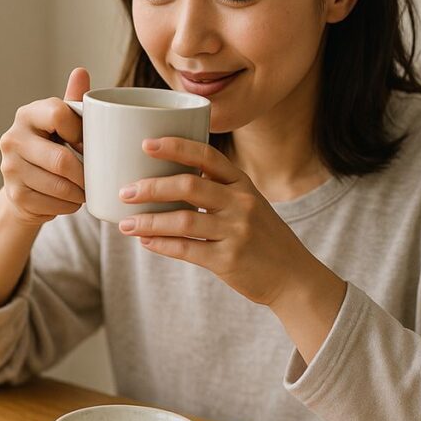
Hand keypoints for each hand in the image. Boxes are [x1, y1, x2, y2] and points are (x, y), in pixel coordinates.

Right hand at [0, 68, 89, 226]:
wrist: (25, 185)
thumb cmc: (52, 147)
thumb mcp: (62, 124)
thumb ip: (74, 101)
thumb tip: (81, 72)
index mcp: (27, 114)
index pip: (59, 115)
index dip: (81, 132)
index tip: (88, 143)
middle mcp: (12, 139)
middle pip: (62, 160)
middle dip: (86, 173)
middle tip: (98, 176)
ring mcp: (9, 168)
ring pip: (60, 186)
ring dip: (81, 192)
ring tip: (88, 189)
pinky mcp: (14, 195)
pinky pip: (54, 205)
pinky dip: (70, 205)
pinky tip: (72, 199)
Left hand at [117, 136, 325, 306]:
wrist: (294, 277)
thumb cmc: (262, 238)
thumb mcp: (249, 204)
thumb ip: (217, 191)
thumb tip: (165, 183)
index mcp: (243, 183)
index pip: (207, 155)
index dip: (175, 146)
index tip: (146, 144)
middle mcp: (242, 203)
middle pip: (189, 185)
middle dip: (152, 187)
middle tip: (126, 191)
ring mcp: (236, 231)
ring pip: (183, 220)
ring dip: (149, 221)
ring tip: (125, 224)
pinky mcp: (229, 260)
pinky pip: (187, 250)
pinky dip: (162, 245)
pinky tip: (145, 242)